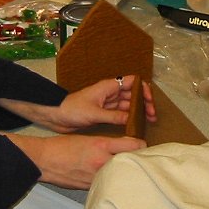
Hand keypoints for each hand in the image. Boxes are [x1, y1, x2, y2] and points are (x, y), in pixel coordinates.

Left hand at [0, 75, 156, 133]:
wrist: (56, 116)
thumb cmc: (72, 109)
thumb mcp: (94, 113)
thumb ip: (114, 116)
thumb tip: (132, 120)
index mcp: (109, 86)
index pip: (132, 81)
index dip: (143, 89)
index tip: (149, 102)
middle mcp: (110, 93)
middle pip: (133, 95)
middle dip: (144, 104)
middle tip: (153, 117)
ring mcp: (108, 104)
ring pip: (128, 105)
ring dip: (138, 113)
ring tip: (148, 124)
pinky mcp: (104, 114)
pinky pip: (121, 115)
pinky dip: (129, 119)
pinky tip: (135, 127)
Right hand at [5, 133, 145, 188]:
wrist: (45, 160)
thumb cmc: (64, 147)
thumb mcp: (89, 138)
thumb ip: (109, 144)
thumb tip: (127, 148)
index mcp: (101, 145)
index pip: (133, 146)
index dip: (141, 146)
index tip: (143, 147)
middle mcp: (101, 162)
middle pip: (131, 163)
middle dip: (137, 162)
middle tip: (141, 161)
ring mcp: (96, 177)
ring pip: (120, 176)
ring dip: (125, 174)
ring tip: (128, 172)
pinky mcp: (90, 188)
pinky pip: (107, 185)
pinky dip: (111, 183)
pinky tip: (112, 181)